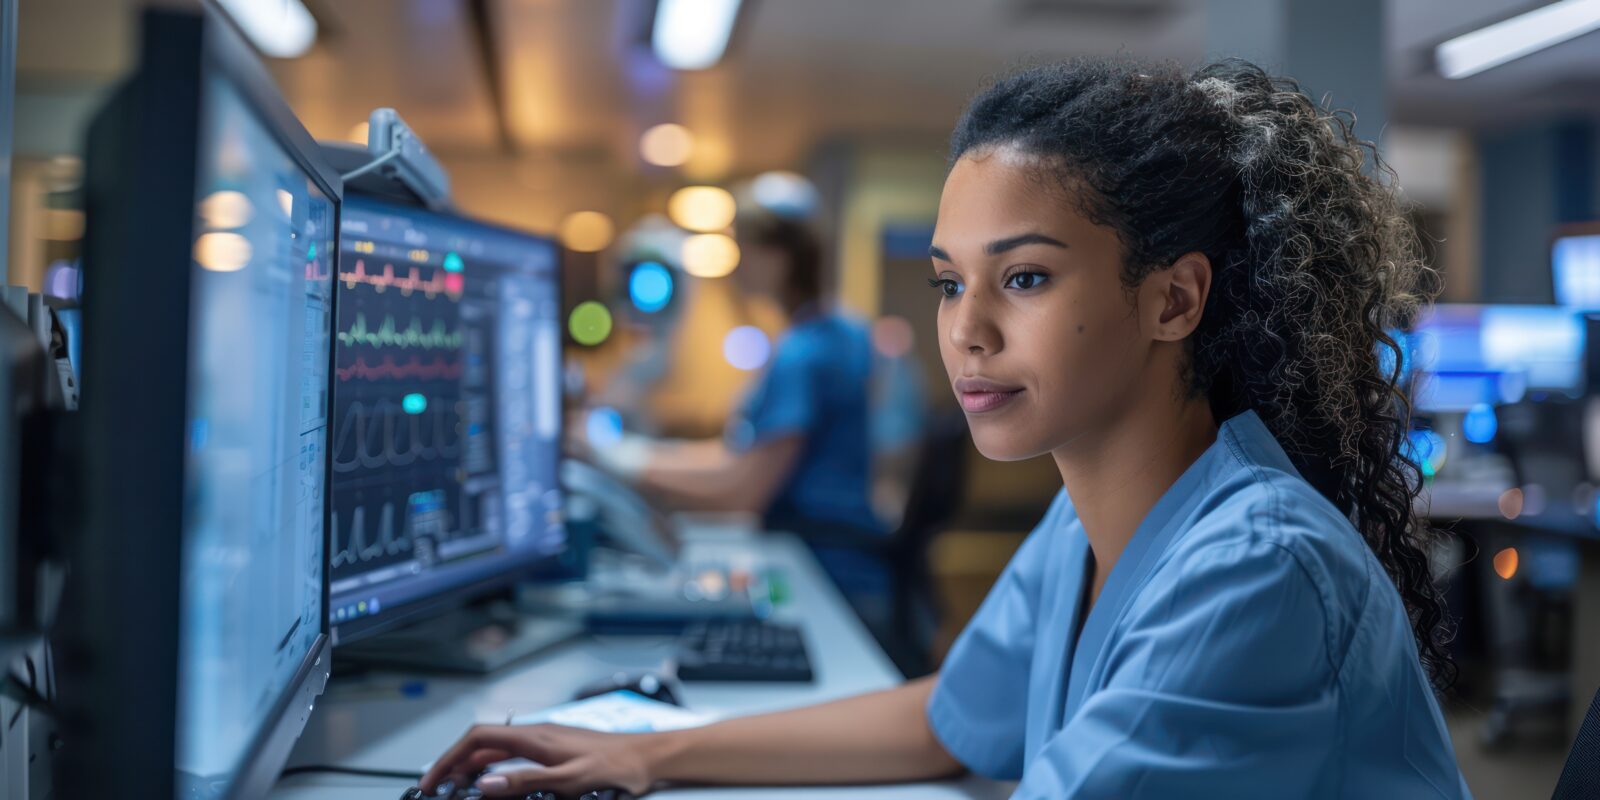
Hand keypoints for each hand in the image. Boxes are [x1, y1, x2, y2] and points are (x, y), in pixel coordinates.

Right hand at [420, 723, 662, 797]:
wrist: (649, 757)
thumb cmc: (618, 766)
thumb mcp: (569, 780)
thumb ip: (526, 782)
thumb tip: (486, 783)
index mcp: (536, 736)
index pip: (478, 738)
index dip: (450, 757)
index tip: (433, 780)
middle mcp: (537, 733)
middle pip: (483, 743)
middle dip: (456, 763)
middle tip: (439, 788)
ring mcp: (546, 740)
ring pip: (498, 750)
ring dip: (474, 767)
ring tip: (461, 788)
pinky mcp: (555, 750)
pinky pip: (515, 755)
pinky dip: (496, 768)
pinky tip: (497, 783)